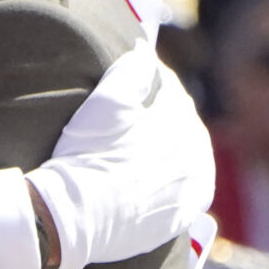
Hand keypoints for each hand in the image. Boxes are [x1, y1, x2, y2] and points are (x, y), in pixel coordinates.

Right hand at [24, 40, 213, 268]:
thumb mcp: (106, 102)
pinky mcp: (180, 219)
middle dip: (168, 115)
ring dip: (177, 147)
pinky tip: (167, 177)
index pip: (171, 92)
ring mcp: (190, 191)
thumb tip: (144, 50)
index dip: (153, 82)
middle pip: (184, 125)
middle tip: (144, 112)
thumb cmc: (86, 156)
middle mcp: (194, 156)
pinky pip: (189, 192)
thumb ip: (131, 69)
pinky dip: (181, 180)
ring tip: (154, 145)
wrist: (73, 217)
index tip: (139, 79)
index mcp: (180, 123)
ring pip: (191, 159)